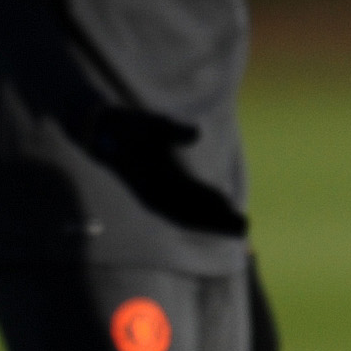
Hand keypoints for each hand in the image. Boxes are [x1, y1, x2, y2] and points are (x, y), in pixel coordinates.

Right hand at [87, 107, 249, 237]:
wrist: (106, 133)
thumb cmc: (133, 126)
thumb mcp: (152, 123)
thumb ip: (174, 131)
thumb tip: (197, 134)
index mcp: (153, 179)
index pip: (185, 197)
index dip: (207, 206)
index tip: (230, 210)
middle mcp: (153, 194)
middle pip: (189, 213)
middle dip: (216, 222)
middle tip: (244, 228)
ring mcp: (154, 198)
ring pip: (186, 216)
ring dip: (212, 223)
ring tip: (239, 228)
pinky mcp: (156, 198)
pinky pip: (180, 213)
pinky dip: (200, 217)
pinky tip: (220, 217)